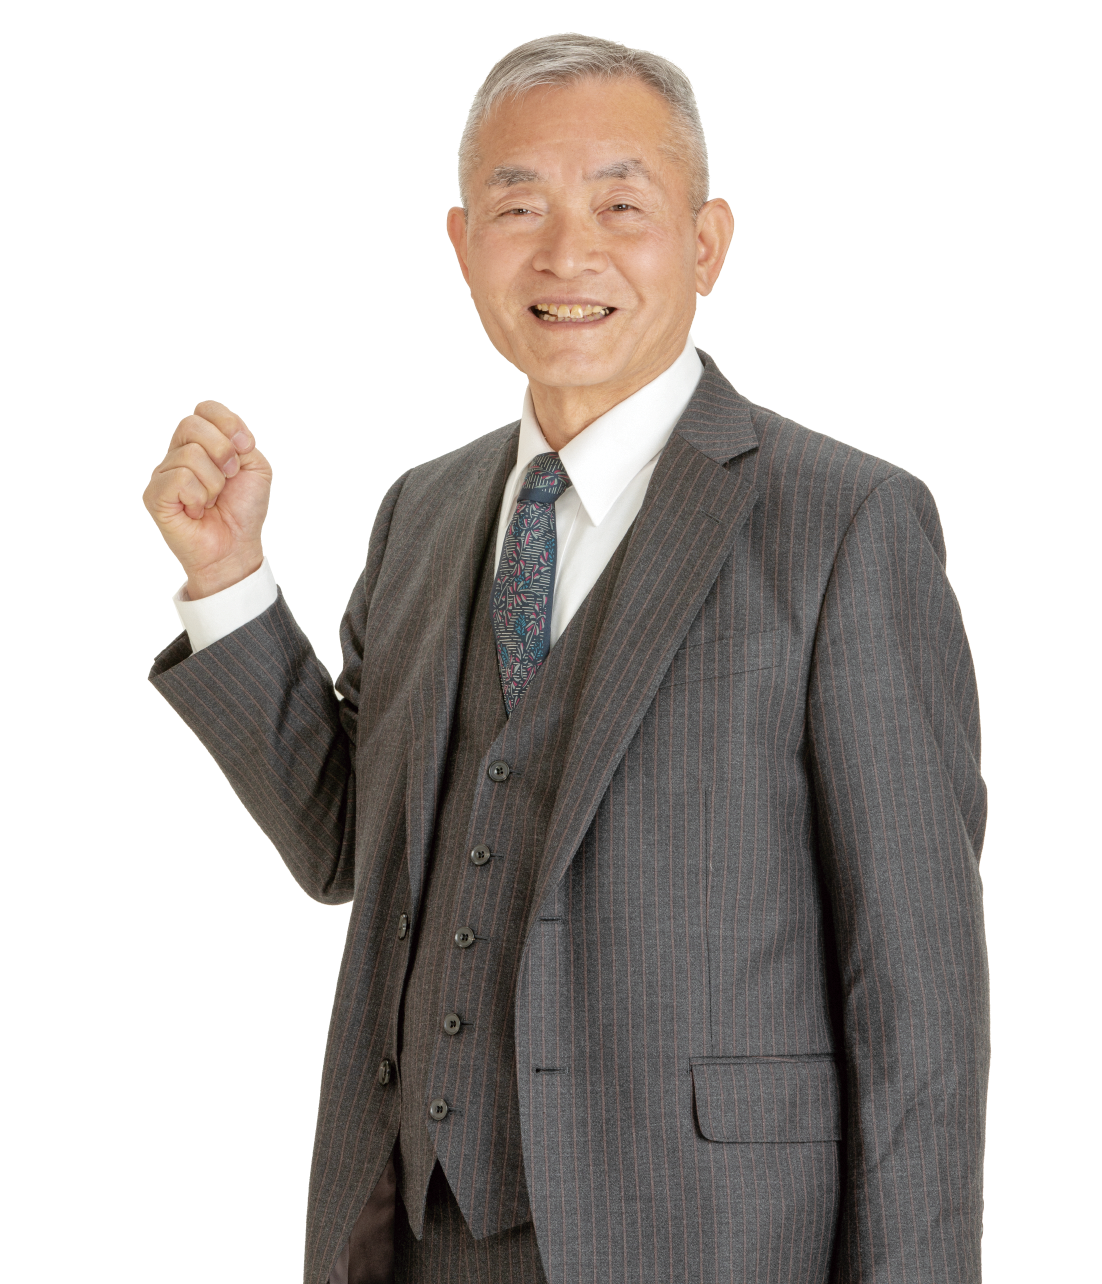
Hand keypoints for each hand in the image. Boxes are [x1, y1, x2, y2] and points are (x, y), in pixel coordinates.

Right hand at [143, 401, 272, 598]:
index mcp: (201, 443)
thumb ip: (242, 441)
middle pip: (192, 425)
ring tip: (212, 501)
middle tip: (229, 478)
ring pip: (190, 455)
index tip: (245, 449)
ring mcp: (163, 475)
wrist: (236, 546)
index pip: (205, 409)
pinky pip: (179, 478)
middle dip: (223, 452)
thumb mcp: (255, 467)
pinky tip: (198, 510)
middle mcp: (178, 454)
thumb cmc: (243, 508)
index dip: (228, 424)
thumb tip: (229, 435)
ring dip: (214, 483)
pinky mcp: (155, 496)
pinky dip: (199, 496)